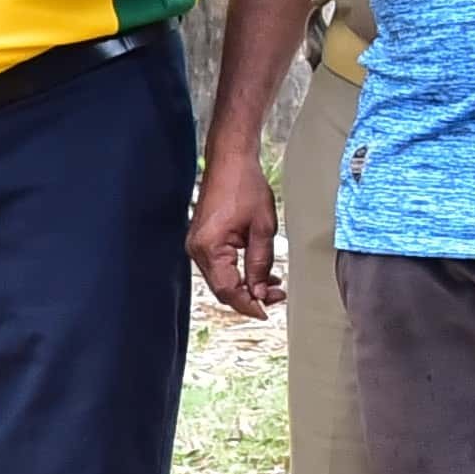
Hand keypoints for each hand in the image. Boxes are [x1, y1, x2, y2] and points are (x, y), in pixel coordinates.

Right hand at [193, 135, 282, 318]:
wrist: (230, 161)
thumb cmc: (244, 185)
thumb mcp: (262, 227)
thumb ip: (261, 263)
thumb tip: (261, 291)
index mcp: (209, 248)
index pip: (228, 290)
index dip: (248, 304)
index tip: (266, 312)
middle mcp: (197, 250)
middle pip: (222, 288)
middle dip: (250, 296)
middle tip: (277, 297)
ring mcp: (197, 246)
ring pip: (222, 280)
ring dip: (246, 286)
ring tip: (274, 286)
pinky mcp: (203, 241)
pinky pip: (220, 267)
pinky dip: (238, 274)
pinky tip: (259, 274)